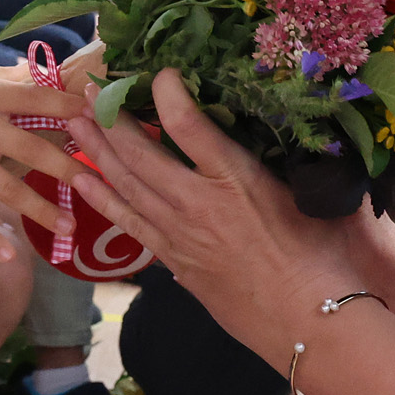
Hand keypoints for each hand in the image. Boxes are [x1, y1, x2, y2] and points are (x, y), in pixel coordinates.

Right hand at [0, 66, 87, 261]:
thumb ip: (0, 79)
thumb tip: (38, 72)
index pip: (40, 100)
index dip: (73, 110)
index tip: (102, 120)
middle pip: (34, 149)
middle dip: (70, 168)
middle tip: (99, 185)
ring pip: (10, 190)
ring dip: (42, 211)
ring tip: (69, 228)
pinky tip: (9, 257)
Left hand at [68, 69, 361, 361]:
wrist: (310, 324)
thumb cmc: (321, 258)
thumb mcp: (307, 195)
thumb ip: (279, 161)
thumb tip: (269, 132)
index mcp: (237, 179)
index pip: (189, 123)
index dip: (167, 91)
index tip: (160, 70)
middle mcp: (199, 204)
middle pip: (141, 153)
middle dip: (111, 117)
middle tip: (90, 88)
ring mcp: (181, 234)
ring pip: (126, 185)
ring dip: (96, 151)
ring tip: (74, 122)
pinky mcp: (175, 260)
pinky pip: (128, 222)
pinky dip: (102, 197)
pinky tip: (81, 179)